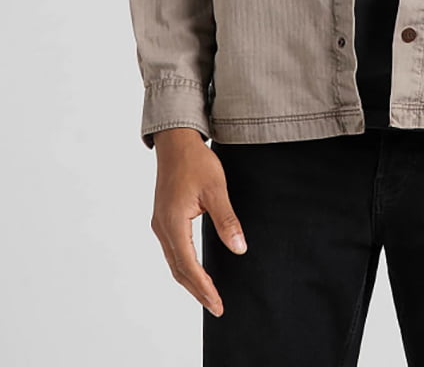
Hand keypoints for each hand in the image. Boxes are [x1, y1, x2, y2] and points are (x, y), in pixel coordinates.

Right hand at [150, 129, 247, 317]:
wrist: (176, 142)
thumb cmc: (196, 162)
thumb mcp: (216, 189)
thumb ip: (227, 220)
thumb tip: (239, 249)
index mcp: (173, 222)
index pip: (188, 266)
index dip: (203, 288)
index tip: (217, 304)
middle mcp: (162, 227)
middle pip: (178, 269)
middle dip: (197, 290)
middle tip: (216, 306)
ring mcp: (160, 223)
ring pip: (173, 261)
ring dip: (190, 279)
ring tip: (209, 294)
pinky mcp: (163, 218)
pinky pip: (172, 250)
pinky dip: (184, 265)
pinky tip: (196, 269)